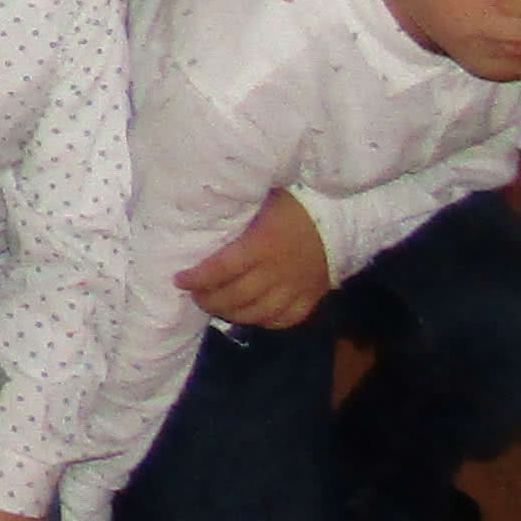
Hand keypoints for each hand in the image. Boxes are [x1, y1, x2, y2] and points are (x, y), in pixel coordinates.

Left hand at [175, 188, 332, 330]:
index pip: (222, 269)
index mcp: (262, 245)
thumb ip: (236, 212)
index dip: (197, 278)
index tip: (178, 279)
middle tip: (194, 295)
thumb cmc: (294, 201)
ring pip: (257, 313)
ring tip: (216, 305)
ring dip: (231, 314)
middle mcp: (277, 272)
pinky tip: (251, 315)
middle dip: (209, 299)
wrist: (342, 214)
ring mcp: (296, 288)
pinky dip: (264, 321)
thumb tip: (201, 209)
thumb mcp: (262, 199)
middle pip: (236, 296)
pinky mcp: (312, 298)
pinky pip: (285, 319)